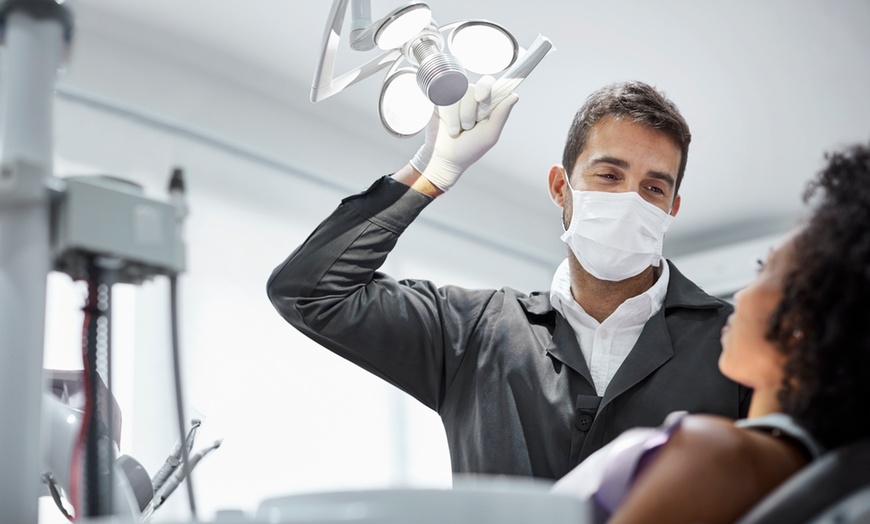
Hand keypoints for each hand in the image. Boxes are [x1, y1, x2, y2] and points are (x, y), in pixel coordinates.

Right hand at [409, 76, 518, 191]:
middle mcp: (471, 98)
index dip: (486, 87)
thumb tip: (514, 96)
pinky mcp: (440, 101)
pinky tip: (450, 128)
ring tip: (459, 130)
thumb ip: (501, 115)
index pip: (489, 84)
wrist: (445, 158)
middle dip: (470, 109)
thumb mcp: (489, 134)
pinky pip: (446, 99)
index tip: (482, 98)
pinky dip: (449, 117)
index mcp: (486, 104)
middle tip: (469, 125)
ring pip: (460, 94)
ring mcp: (455, 98)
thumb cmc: (469, 149)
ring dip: (460, 117)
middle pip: (474, 88)